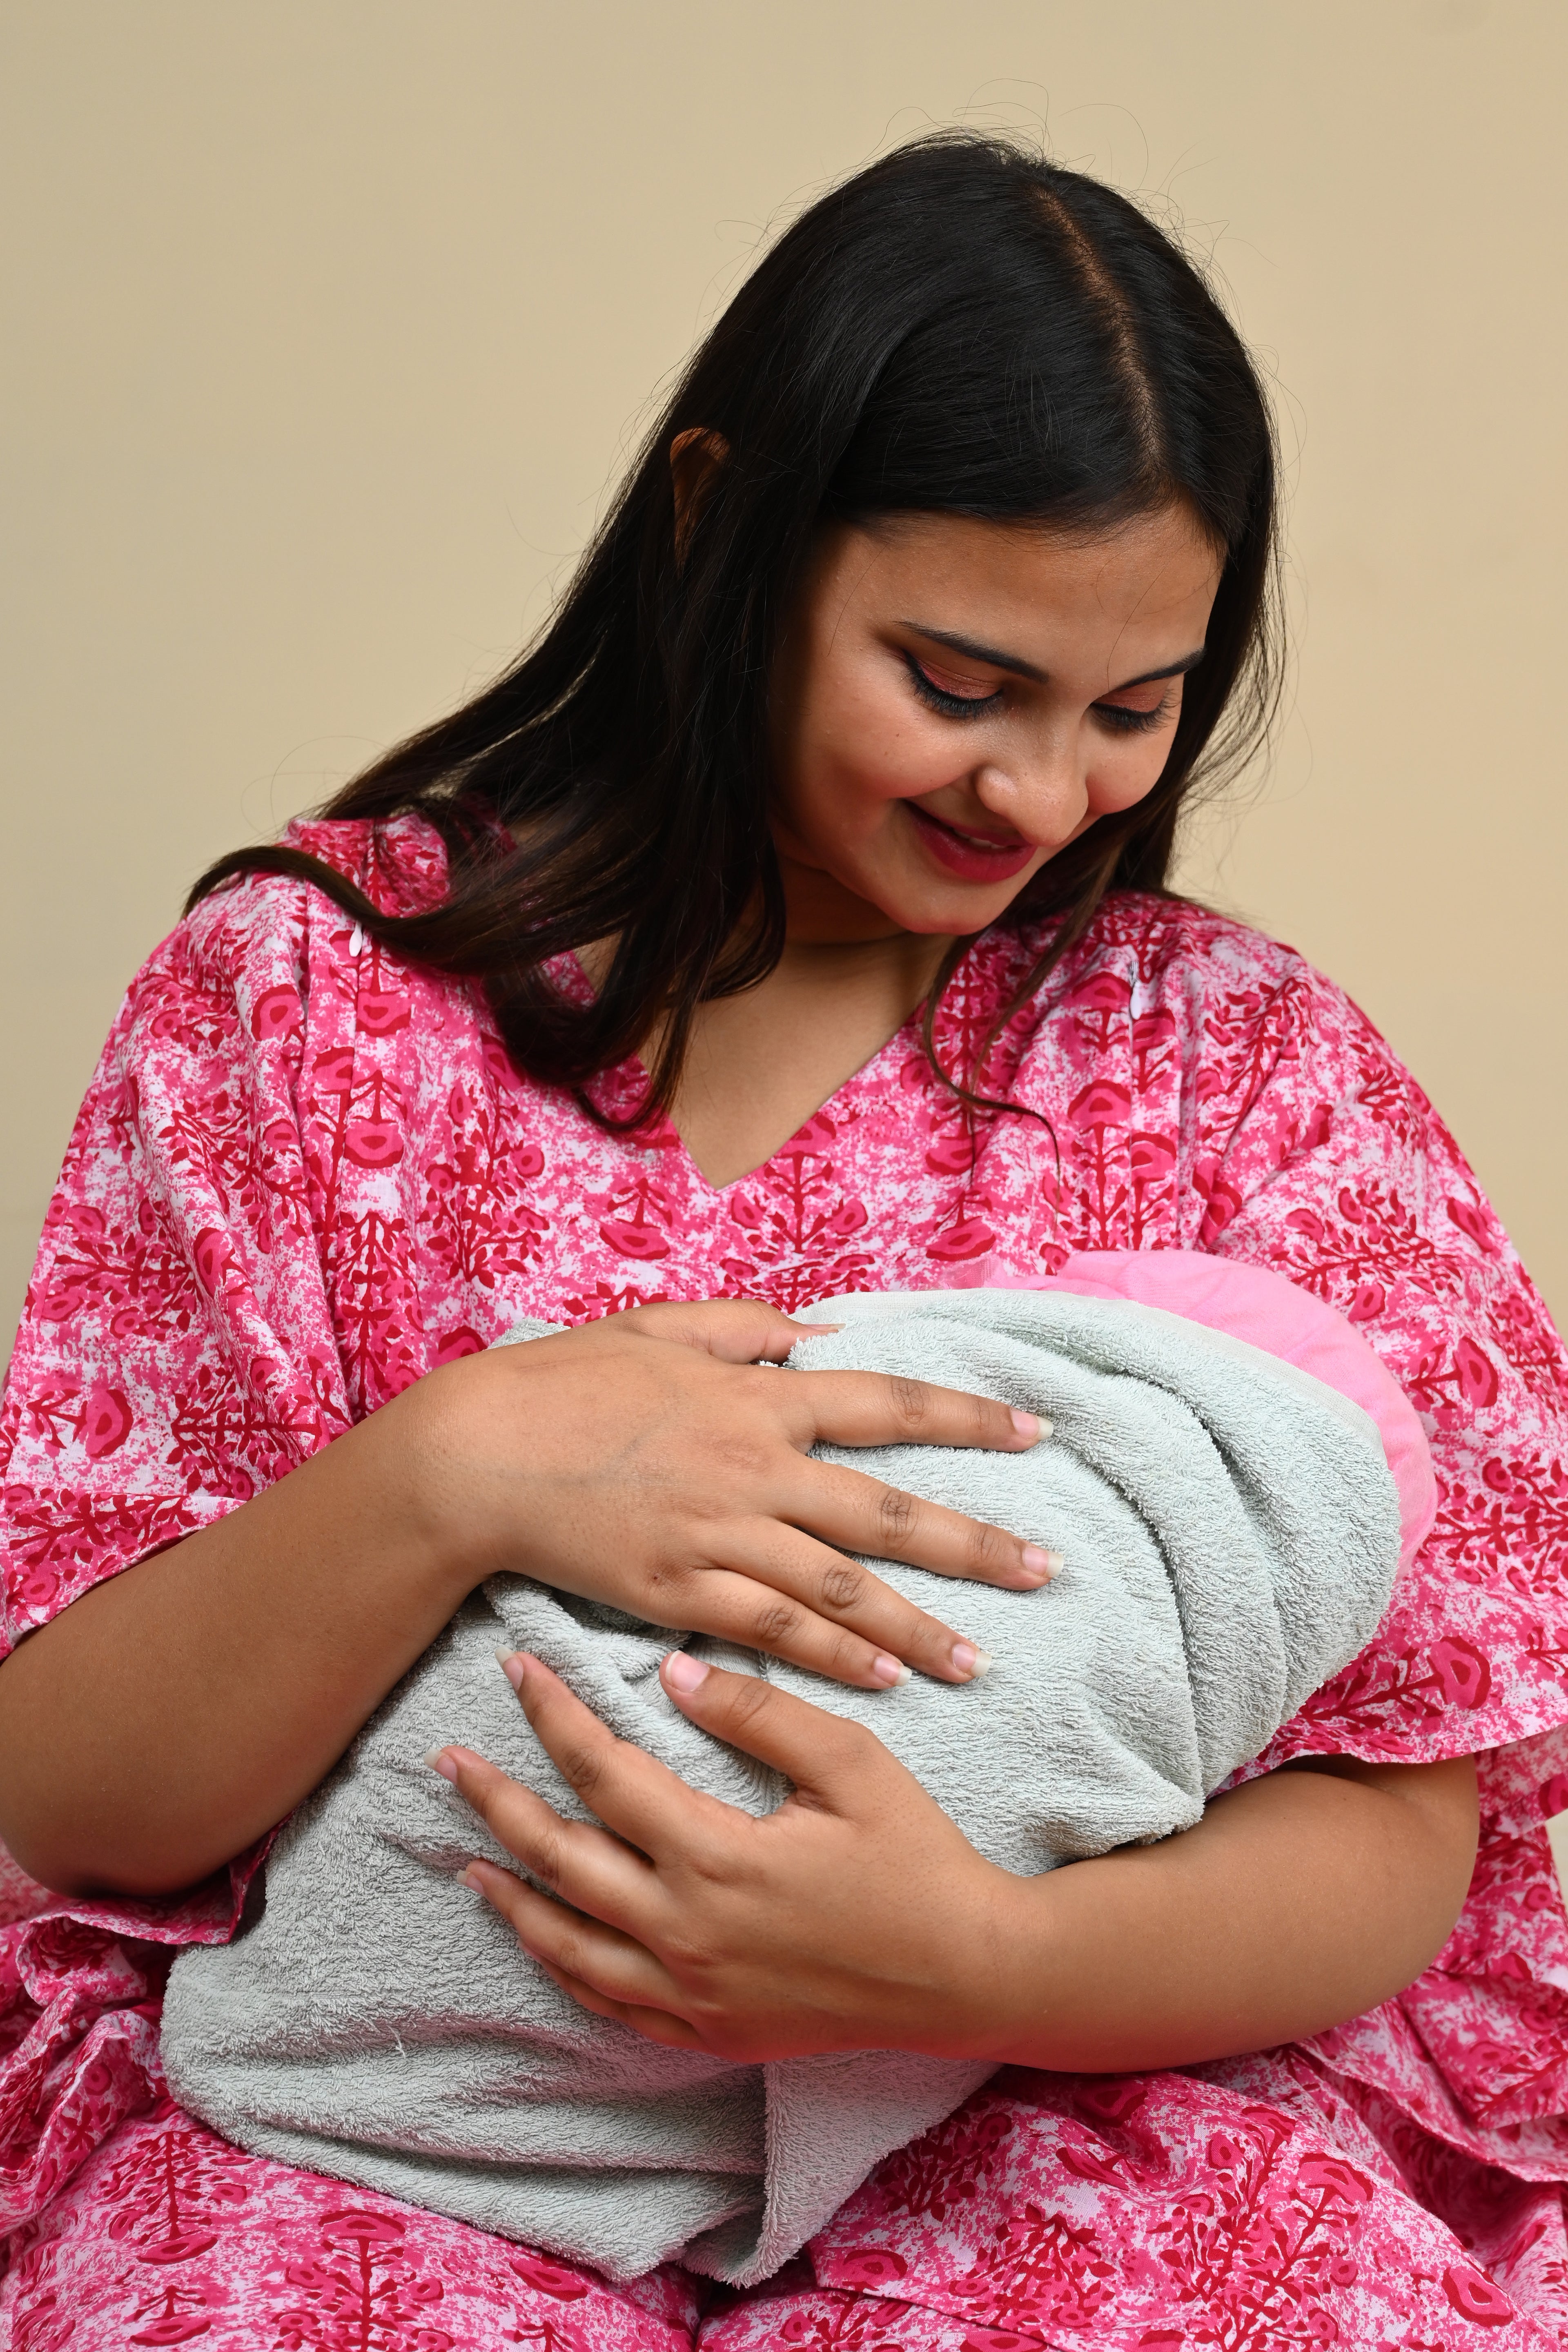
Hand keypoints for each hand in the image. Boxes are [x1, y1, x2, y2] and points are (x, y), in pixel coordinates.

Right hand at [418, 1297, 1053, 1689]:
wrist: (477, 1454)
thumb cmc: (562, 1383)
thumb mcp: (660, 1327)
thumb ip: (749, 1331)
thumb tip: (824, 1337)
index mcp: (757, 1396)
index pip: (888, 1404)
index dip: (966, 1420)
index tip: (1033, 1435)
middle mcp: (753, 1466)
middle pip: (887, 1514)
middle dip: (974, 1546)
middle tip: (1044, 1571)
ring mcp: (718, 1535)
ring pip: (841, 1590)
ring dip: (915, 1628)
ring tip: (976, 1660)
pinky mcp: (678, 1592)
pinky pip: (774, 1631)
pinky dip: (834, 1657)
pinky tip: (882, 1680)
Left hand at [430, 1647, 1014, 2059]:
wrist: (966, 1973)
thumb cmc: (916, 1858)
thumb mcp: (853, 1766)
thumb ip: (759, 1713)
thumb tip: (672, 1673)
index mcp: (718, 1859)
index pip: (605, 1773)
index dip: (554, 1716)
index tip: (518, 1670)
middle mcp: (687, 1933)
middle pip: (561, 1858)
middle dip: (497, 1802)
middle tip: (448, 1760)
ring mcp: (693, 1993)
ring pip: (567, 1942)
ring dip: (511, 1893)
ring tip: (466, 1852)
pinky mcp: (709, 2031)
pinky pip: (608, 2001)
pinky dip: (561, 1964)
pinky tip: (538, 1933)